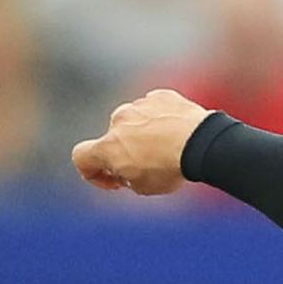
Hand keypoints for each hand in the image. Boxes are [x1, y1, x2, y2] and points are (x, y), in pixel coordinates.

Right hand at [73, 88, 210, 196]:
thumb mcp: (144, 187)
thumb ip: (126, 176)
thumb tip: (126, 168)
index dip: (92, 173)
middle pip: (113, 138)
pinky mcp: (161, 96)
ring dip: (144, 134)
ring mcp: (140, 106)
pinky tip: (178, 133)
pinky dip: (162, 119)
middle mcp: (118, 120)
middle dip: (125, 151)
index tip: (114, 179)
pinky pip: (155, 109)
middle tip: (147, 165)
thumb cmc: (171, 168)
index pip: (80, 156)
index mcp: (108, 146)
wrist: (201, 142)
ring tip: (168, 148)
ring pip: (135, 121)